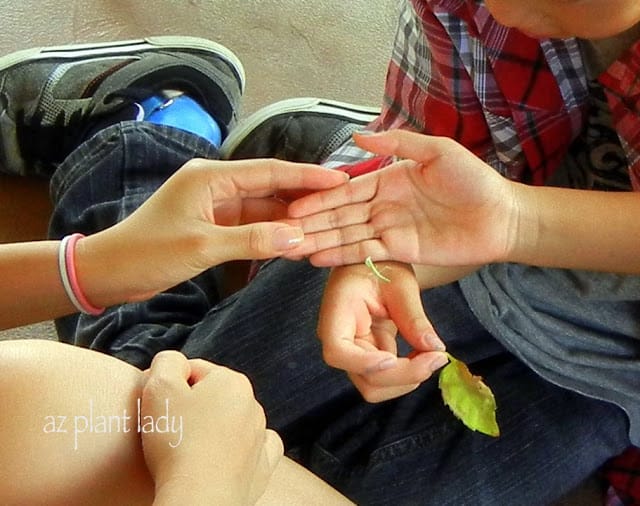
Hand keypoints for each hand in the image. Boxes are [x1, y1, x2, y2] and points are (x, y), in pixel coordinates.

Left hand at [78, 158, 347, 303]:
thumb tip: (298, 237)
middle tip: (341, 203)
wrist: (108, 272)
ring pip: (263, 208)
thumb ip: (252, 240)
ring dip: (290, 218)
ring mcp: (215, 206)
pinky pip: (251, 226)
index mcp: (210, 176)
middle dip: (304, 196)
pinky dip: (271, 233)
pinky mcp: (213, 225)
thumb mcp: (202, 246)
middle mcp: (215, 185)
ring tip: (325, 225)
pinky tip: (294, 242)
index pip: (269, 171)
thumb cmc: (147, 253)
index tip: (339, 179)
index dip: (306, 175)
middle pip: (270, 186)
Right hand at [141, 350, 282, 504]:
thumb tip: (175, 362)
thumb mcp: (158, 386)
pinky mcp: (262, 466)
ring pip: (230, 421)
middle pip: (212, 396)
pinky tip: (225, 454)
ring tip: (188, 448)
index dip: (167, 386)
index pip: (192, 370)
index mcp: (232, 381)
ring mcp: (260, 436)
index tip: (155, 407)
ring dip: (211, 428)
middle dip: (190, 407)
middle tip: (168, 429)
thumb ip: (167, 362)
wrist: (199, 497)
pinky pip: (254, 448)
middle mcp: (253, 404)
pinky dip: (239, 448)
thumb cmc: (177, 441)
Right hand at [287, 130, 517, 266]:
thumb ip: (398, 144)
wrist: (500, 216)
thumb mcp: (437, 151)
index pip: (346, 191)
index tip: (294, 206)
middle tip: (283, 230)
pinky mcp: (400, 251)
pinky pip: (366, 252)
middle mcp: (382, 205)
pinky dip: (342, 255)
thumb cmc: (473, 179)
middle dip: (312, 222)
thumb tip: (358, 137)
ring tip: (293, 247)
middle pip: (340, 215)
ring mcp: (389, 229)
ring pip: (347, 235)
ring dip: (320, 241)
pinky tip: (318, 258)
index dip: (320, 199)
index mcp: (387, 180)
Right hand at [319, 263, 447, 402]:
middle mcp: (339, 339)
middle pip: (363, 376)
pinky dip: (408, 375)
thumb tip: (434, 348)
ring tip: (431, 355)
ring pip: (374, 386)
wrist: (375, 265)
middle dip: (403, 375)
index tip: (394, 359)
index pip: (338, 351)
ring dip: (407, 379)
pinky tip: (423, 354)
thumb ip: (414, 317)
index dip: (364, 363)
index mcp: (338, 312)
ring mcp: (352, 352)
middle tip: (437, 357)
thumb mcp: (401, 284)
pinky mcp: (368, 358)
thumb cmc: (382, 265)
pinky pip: (385, 380)